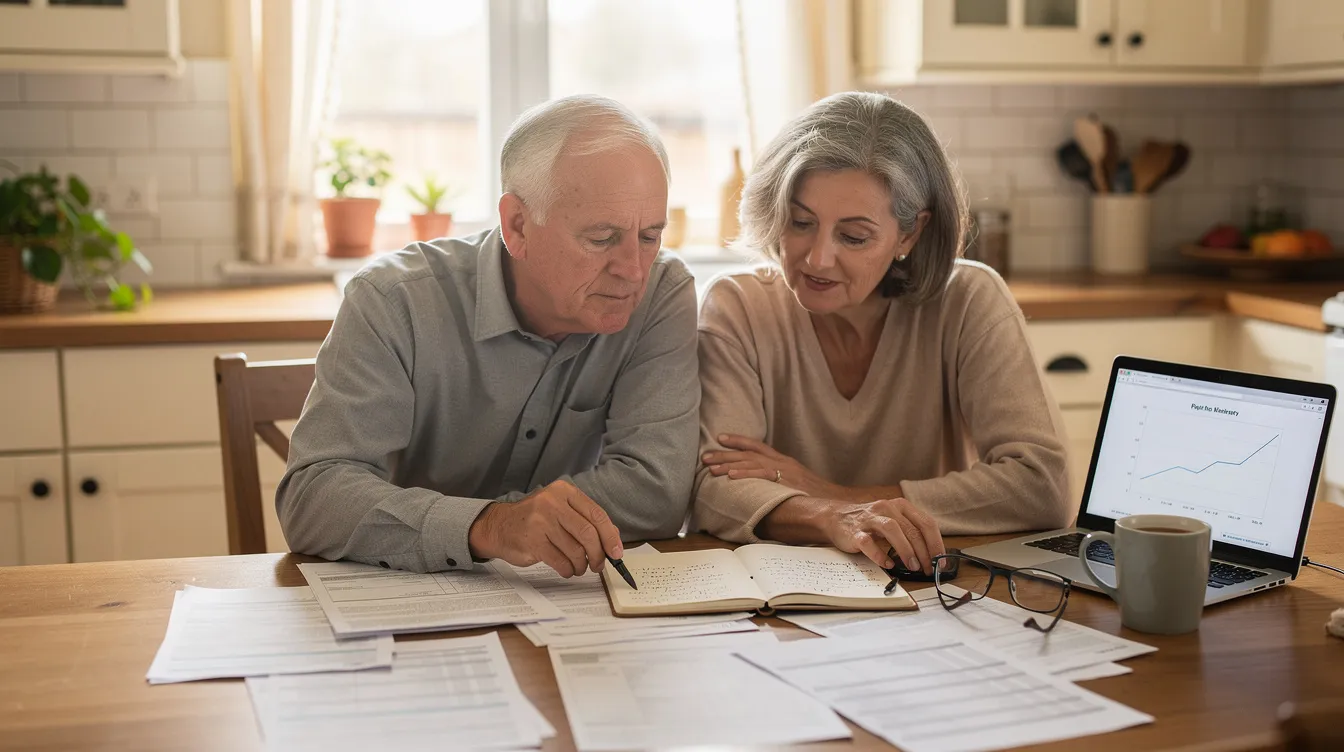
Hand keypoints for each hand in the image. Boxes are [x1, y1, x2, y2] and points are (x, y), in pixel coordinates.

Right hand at [468, 479, 622, 576]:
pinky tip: (567, 569)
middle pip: (588, 533)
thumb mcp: (559, 509)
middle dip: (598, 554)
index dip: (610, 536)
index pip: (597, 514)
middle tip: (599, 565)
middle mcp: (552, 502)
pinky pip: (560, 561)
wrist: (498, 526)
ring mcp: (541, 521)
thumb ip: (584, 519)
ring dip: (582, 565)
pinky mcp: (532, 541)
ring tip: (579, 567)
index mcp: (564, 491)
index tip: (616, 552)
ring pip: (575, 550)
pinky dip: (568, 570)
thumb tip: (613, 540)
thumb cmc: (535, 520)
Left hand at [703, 434, 839, 497]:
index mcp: (784, 461)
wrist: (837, 501)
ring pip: (750, 462)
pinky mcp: (786, 480)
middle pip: (748, 453)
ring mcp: (784, 470)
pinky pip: (761, 474)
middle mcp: (782, 462)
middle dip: (724, 454)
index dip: (738, 441)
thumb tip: (761, 488)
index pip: (757, 446)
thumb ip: (779, 482)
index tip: (720, 439)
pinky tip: (730, 476)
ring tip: (710, 468)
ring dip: (728, 464)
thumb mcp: (796, 484)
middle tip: (705, 456)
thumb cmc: (816, 497)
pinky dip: (745, 474)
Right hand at [823, 497, 945, 573]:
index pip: (926, 523)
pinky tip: (887, 564)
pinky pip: (868, 543)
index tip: (940, 561)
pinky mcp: (854, 531)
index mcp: (901, 506)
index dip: (936, 543)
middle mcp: (887, 508)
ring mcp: (870, 519)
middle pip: (912, 529)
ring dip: (906, 550)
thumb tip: (932, 556)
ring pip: (892, 530)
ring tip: (912, 567)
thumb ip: (911, 533)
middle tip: (927, 569)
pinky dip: (879, 555)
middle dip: (923, 552)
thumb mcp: (894, 521)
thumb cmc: (871, 523)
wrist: (837, 517)